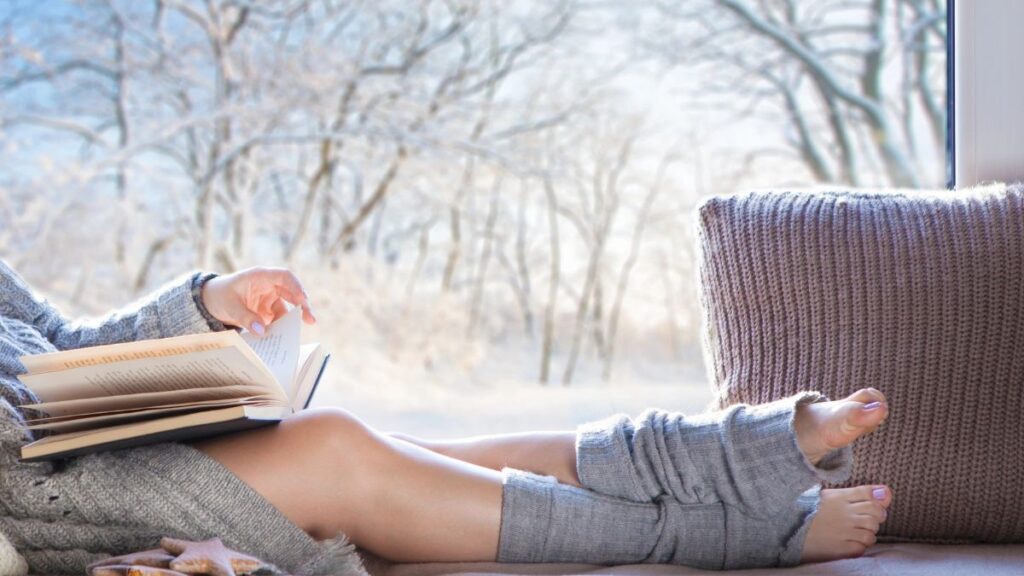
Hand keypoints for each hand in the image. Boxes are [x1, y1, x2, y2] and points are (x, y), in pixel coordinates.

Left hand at [201, 267, 315, 334]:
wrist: (210, 301)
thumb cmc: (219, 296)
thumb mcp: (230, 307)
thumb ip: (246, 318)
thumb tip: (263, 331)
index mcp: (260, 276)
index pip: (285, 277)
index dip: (296, 286)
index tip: (303, 300)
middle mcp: (269, 285)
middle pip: (292, 293)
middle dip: (302, 306)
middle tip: (311, 320)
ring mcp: (269, 298)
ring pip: (287, 308)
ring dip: (291, 320)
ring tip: (292, 335)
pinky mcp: (267, 310)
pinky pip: (278, 319)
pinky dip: (280, 327)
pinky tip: (280, 338)